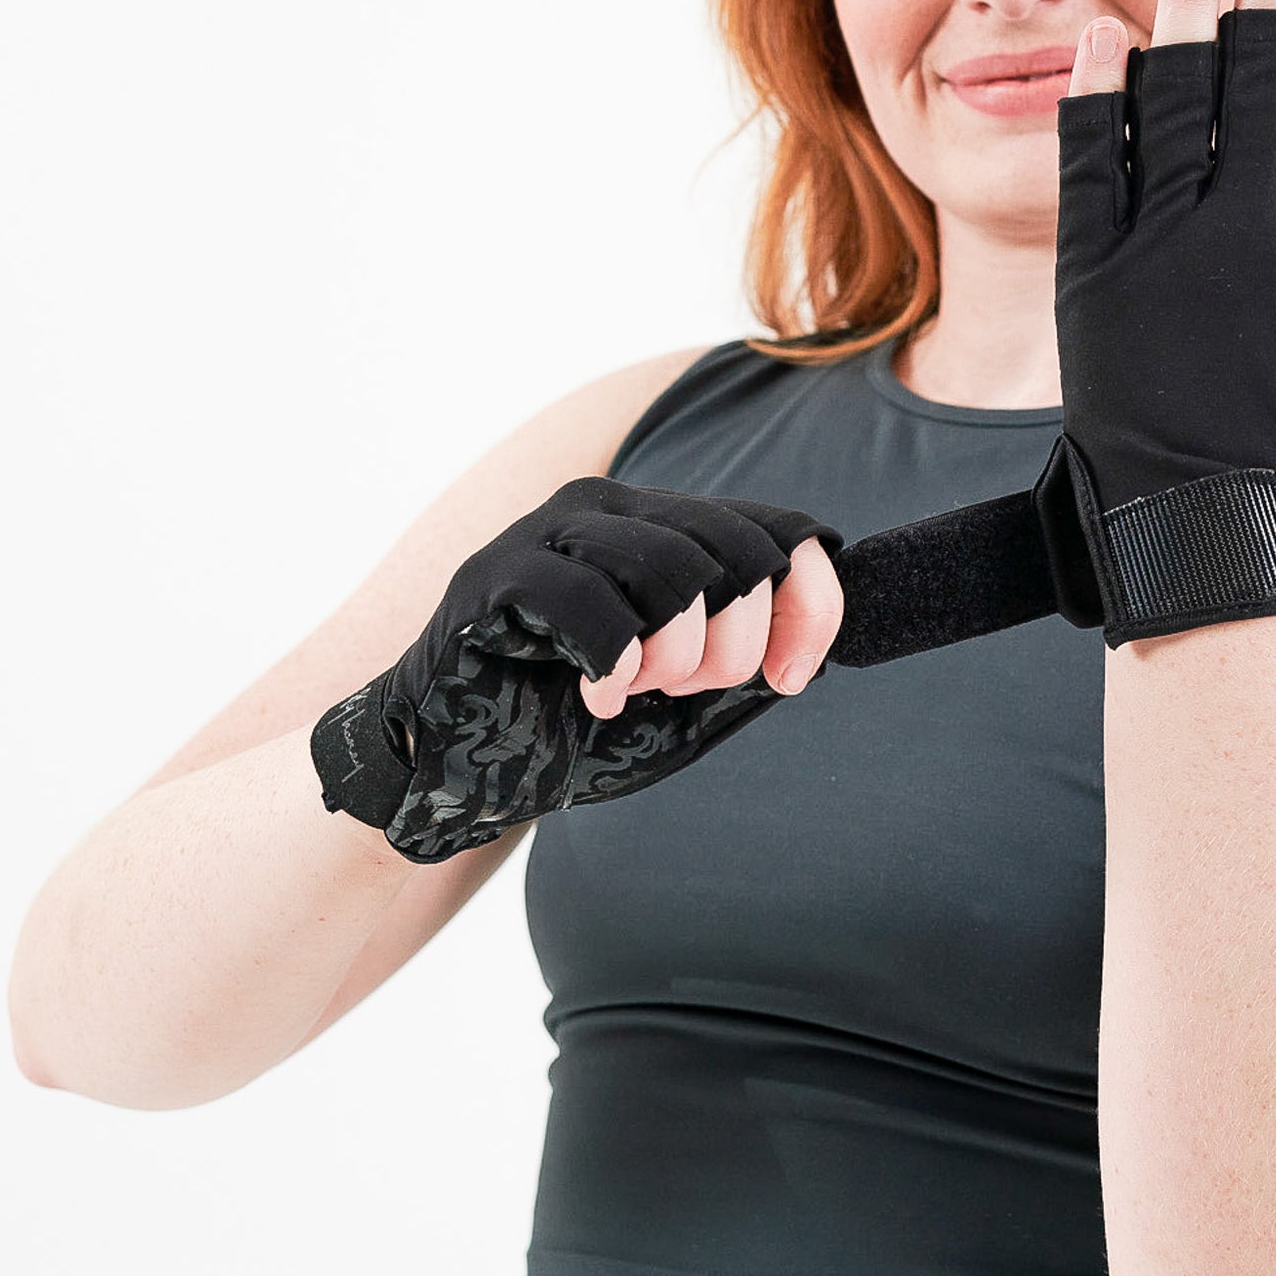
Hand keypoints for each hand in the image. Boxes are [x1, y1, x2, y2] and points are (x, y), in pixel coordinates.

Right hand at [310, 478, 845, 861]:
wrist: (451, 767)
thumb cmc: (569, 727)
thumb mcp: (688, 698)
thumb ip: (750, 658)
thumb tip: (824, 632)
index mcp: (663, 525)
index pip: (781, 531)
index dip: (810, 607)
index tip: (791, 680)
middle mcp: (610, 508)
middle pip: (736, 552)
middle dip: (734, 643)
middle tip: (682, 690)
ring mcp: (548, 532)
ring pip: (673, 569)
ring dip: (674, 656)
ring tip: (635, 690)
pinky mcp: (492, 575)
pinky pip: (590, 604)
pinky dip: (611, 665)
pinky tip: (596, 698)